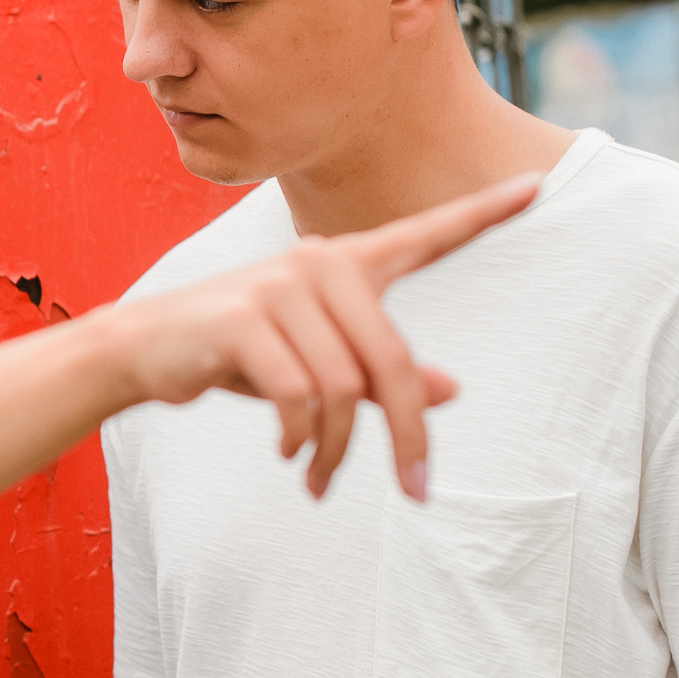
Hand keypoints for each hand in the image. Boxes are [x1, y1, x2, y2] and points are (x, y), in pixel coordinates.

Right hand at [109, 173, 538, 501]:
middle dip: (405, 436)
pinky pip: (298, 395)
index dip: (482, 212)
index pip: (426, 235)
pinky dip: (299, 439)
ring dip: (335, 449)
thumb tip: (449, 390)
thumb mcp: (316, 363)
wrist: (143, 349)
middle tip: (414, 491)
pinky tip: (288, 456)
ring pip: (343, 389)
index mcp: (346, 264)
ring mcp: (280, 286)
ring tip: (317, 477)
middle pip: (390, 363)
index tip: (535, 186)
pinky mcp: (243, 318)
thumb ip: (379, 371)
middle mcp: (319, 263)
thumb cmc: (239, 354)